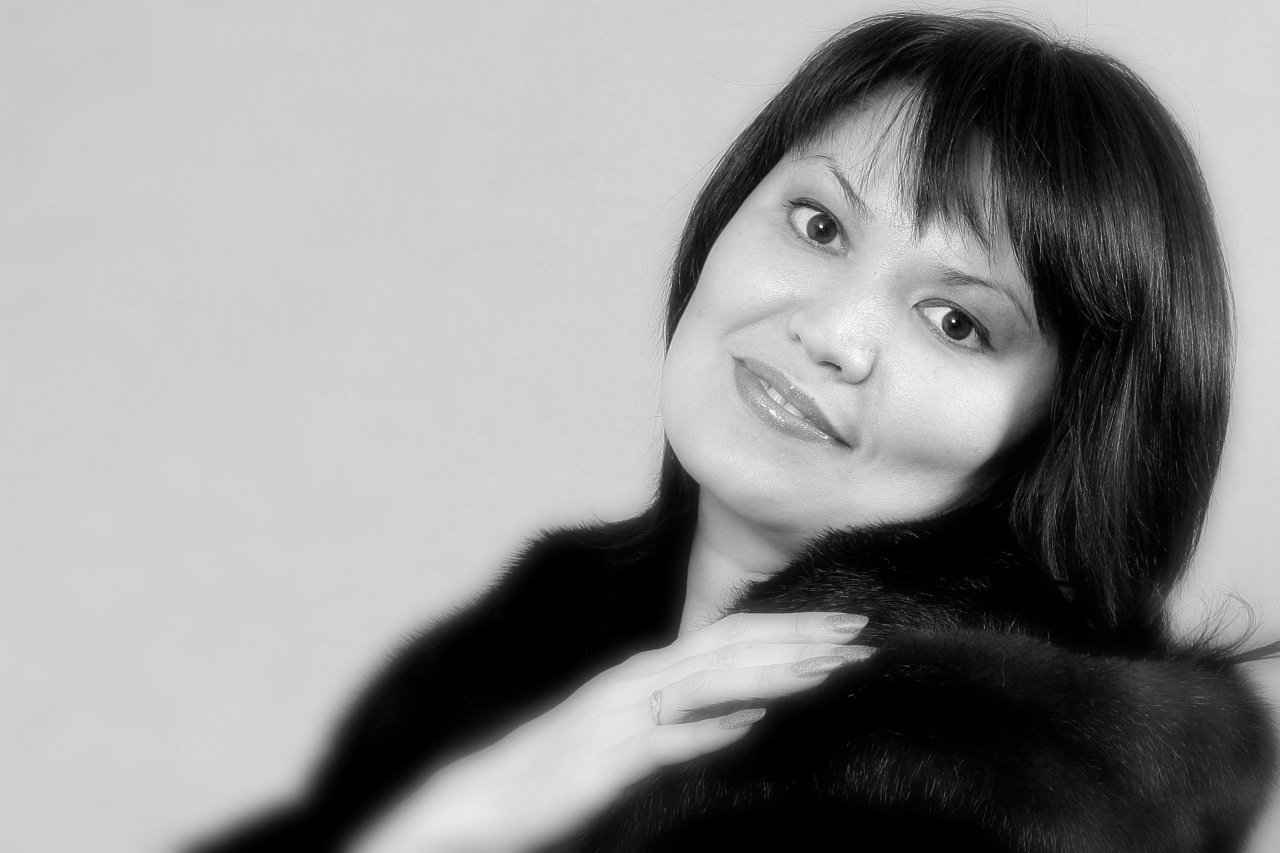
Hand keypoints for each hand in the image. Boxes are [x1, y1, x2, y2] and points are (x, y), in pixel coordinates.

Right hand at [350, 611, 872, 852]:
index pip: (732, 638)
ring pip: (710, 684)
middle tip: (867, 634)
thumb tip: (746, 714)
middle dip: (803, 639)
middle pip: (732, 649)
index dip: (794, 628)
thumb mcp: (631, 739)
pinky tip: (757, 724)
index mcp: (646, 673)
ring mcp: (619, 719)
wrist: (478, 805)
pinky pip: (667, 745)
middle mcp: (636, 682)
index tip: (850, 626)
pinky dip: (713, 731)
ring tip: (834, 669)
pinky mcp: (603, 765)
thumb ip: (684, 720)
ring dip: (776, 673)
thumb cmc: (557, 776)